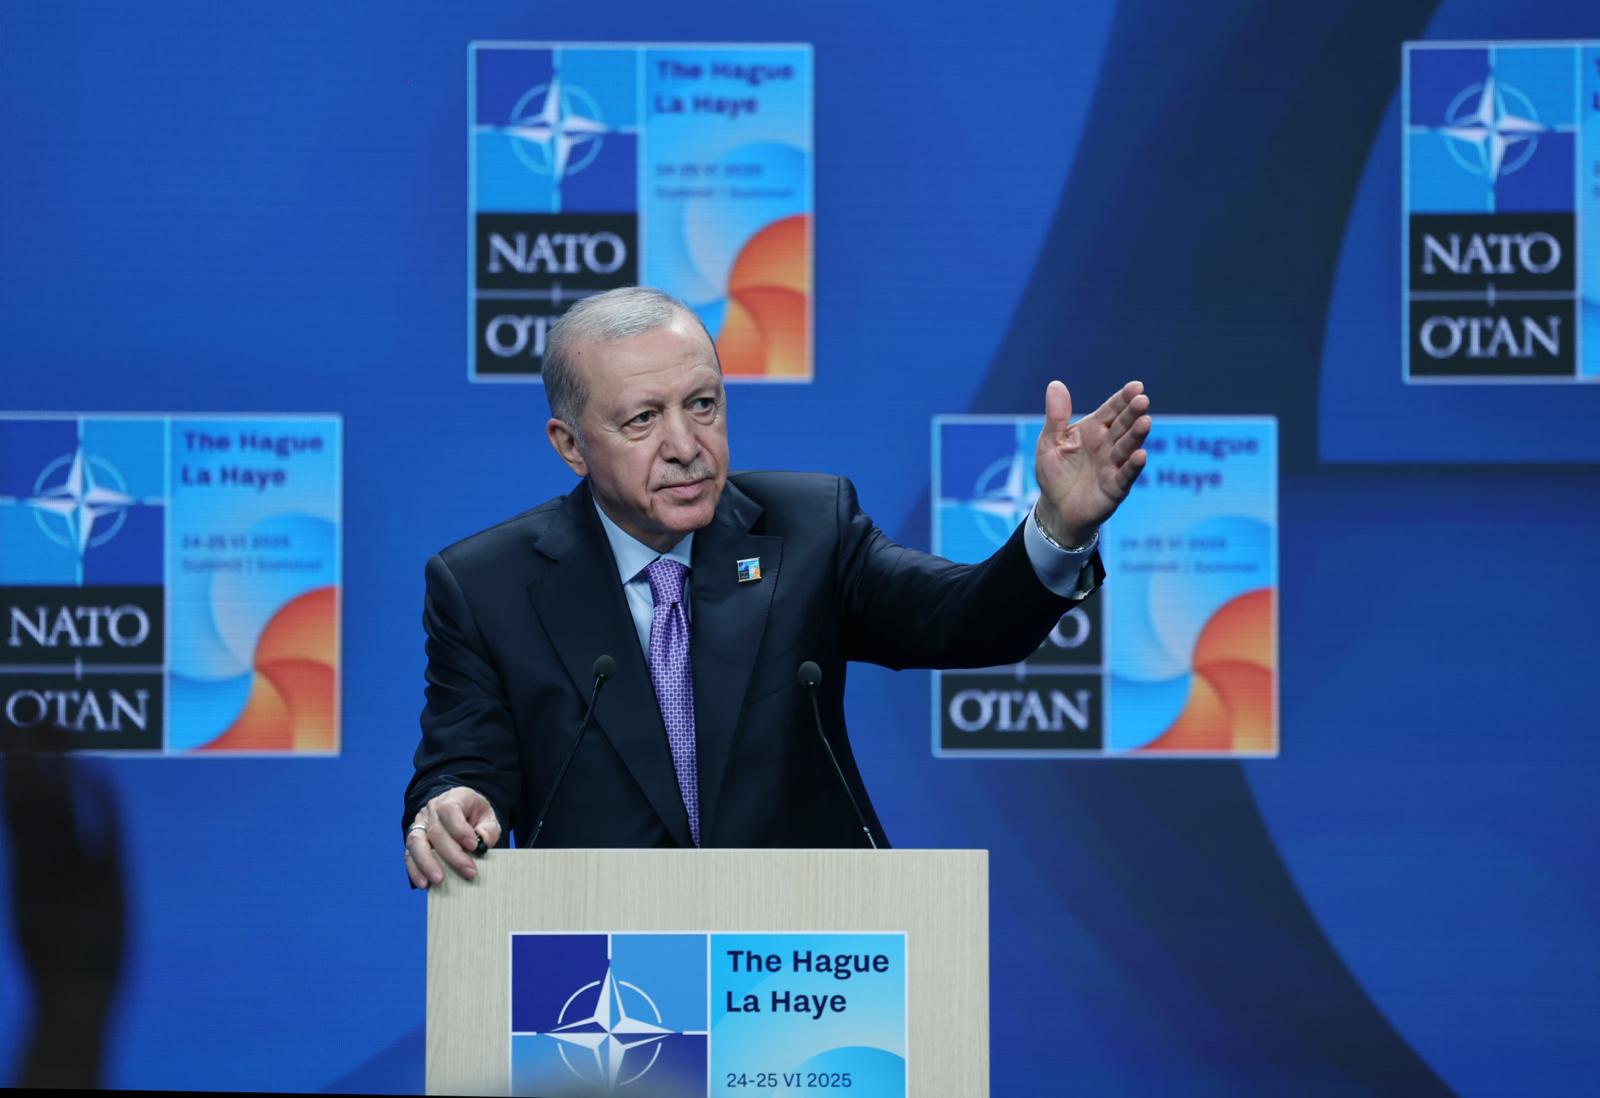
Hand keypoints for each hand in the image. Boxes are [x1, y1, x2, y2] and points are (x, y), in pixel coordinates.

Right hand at [404, 785, 500, 888]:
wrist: (460, 813)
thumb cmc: (475, 817)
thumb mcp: (488, 817)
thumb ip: (489, 829)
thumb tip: (482, 841)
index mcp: (453, 798)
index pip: (450, 810)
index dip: (460, 829)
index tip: (474, 846)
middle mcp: (432, 810)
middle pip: (435, 831)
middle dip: (453, 855)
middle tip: (469, 872)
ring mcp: (419, 825)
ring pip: (416, 843)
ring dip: (427, 864)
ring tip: (439, 880)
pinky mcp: (413, 841)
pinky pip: (409, 856)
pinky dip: (415, 871)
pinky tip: (425, 884)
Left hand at [1034, 379, 1150, 546]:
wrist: (1056, 509)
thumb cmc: (1054, 473)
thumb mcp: (1049, 443)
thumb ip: (1056, 417)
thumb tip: (1055, 384)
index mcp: (1093, 430)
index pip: (1111, 410)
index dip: (1123, 399)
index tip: (1136, 386)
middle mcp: (1107, 445)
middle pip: (1123, 426)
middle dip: (1133, 413)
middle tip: (1143, 400)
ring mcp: (1113, 465)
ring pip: (1127, 447)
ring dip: (1137, 435)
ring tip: (1145, 421)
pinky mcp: (1115, 487)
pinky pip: (1125, 475)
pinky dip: (1133, 466)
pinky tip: (1141, 455)